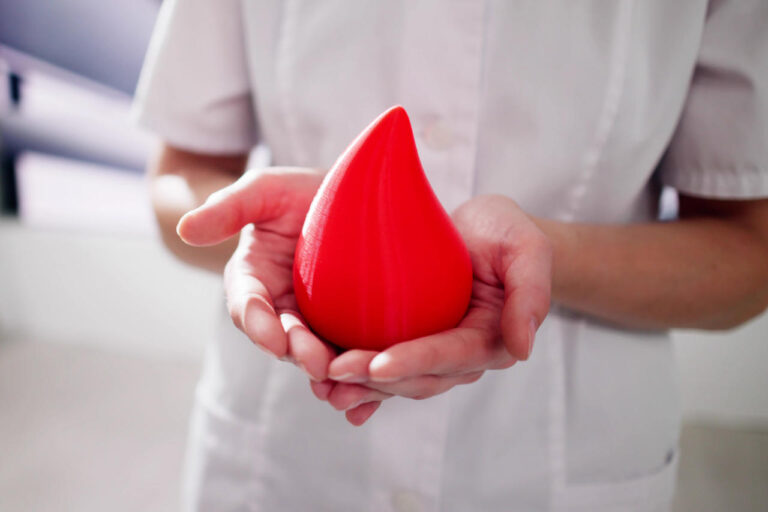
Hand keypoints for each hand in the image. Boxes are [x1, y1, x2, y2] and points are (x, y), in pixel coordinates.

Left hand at [320, 195, 551, 421]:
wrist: (485, 231)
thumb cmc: (506, 233)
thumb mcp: (527, 248)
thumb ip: (531, 293)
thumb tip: (524, 348)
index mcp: (491, 338)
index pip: (450, 354)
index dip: (415, 361)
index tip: (378, 365)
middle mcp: (461, 355)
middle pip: (417, 377)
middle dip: (376, 378)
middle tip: (334, 372)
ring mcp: (434, 353)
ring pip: (396, 380)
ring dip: (360, 385)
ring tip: (321, 381)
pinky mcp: (411, 343)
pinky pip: (383, 367)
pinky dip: (357, 379)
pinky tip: (324, 384)